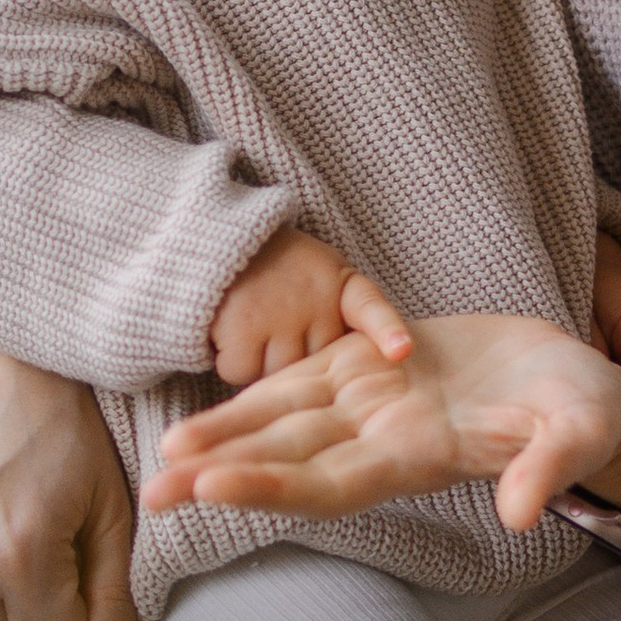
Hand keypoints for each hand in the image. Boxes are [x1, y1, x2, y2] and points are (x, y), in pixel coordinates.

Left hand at [145, 312, 620, 534]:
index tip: (211, 487)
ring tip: (163, 453)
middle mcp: (384, 437)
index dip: (271, 485)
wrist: (584, 389)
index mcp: (420, 455)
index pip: (331, 481)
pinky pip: (308, 379)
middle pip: (289, 459)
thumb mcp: (580, 434)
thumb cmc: (587, 416)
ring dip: (226, 437)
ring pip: (287, 421)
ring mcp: (378, 403)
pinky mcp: (380, 366)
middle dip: (222, 472)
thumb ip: (547, 469)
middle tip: (152, 490)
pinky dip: (259, 394)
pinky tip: (213, 402)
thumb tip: (519, 514)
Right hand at [208, 229, 412, 386]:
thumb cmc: (277, 272)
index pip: (371, 308)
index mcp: (340, 284)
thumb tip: (346, 379)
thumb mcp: (319, 277)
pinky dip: (232, 361)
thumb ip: (338, 318)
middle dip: (297, 356)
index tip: (401, 352)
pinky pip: (243, 373)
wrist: (218, 241)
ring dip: (262, 362)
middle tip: (279, 327)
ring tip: (253, 328)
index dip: (388, 331)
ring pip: (279, 375)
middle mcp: (314, 299)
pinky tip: (231, 332)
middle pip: (318, 364)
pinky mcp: (242, 327)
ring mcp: (279, 313)